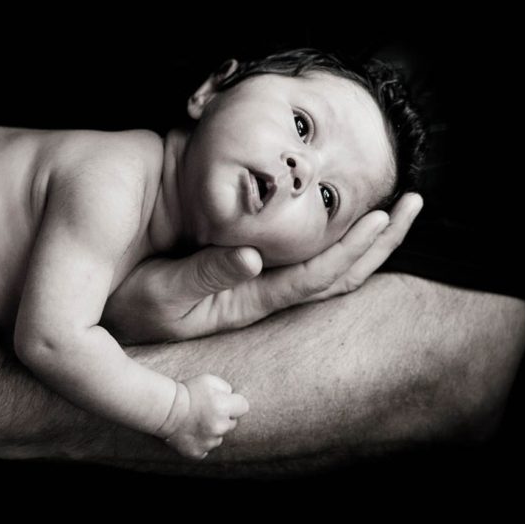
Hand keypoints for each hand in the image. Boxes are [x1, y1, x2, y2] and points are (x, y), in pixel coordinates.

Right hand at [104, 193, 423, 340]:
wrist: (110, 319)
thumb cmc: (130, 305)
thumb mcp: (161, 293)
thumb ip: (206, 275)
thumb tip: (254, 255)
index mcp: (247, 301)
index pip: (314, 277)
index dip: (350, 248)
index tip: (383, 215)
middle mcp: (261, 297)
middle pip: (336, 276)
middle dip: (378, 244)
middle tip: (415, 204)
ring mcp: (255, 289)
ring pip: (325, 271)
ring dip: (365, 244)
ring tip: (395, 210)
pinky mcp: (243, 277)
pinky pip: (303, 265)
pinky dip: (333, 243)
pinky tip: (343, 223)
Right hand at [159, 375, 248, 459]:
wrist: (164, 409)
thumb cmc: (186, 391)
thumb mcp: (208, 379)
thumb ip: (226, 387)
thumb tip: (232, 396)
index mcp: (224, 407)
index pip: (244, 406)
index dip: (234, 403)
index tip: (224, 402)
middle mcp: (219, 427)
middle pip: (232, 423)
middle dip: (223, 417)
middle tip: (206, 411)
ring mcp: (209, 442)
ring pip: (219, 437)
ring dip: (212, 431)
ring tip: (196, 421)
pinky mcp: (198, 452)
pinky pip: (206, 449)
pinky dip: (201, 442)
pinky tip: (191, 432)